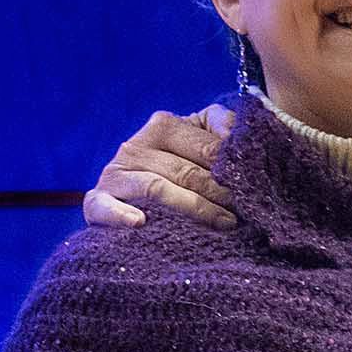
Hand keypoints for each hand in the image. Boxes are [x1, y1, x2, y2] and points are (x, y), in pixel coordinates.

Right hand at [84, 103, 239, 229]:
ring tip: (223, 225)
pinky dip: (121, 215)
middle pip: (186, 171)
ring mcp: (114, 175)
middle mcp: (135, 146)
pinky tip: (140, 223)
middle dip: (220, 194)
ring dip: (193, 209)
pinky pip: (105, 207)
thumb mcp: (199, 143)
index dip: (234, 169)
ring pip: (157, 189)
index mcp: (163, 125)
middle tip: (245, 214)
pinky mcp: (95, 202)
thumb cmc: (177, 171)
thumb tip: (236, 134)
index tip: (255, 189)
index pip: (206, 147)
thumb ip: (220, 129)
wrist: (131, 200)